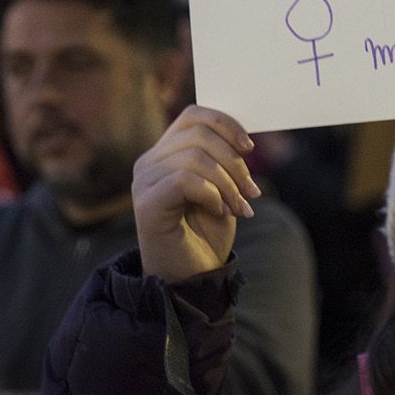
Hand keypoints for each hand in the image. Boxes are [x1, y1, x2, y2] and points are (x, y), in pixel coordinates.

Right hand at [131, 105, 258, 282]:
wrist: (194, 278)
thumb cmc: (207, 235)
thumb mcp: (223, 190)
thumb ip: (224, 161)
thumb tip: (244, 138)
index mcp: (165, 154)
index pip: (193, 116)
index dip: (225, 123)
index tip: (250, 147)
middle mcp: (149, 163)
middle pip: (199, 134)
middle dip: (234, 162)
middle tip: (251, 193)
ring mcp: (144, 182)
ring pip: (195, 157)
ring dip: (228, 183)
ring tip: (241, 208)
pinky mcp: (146, 203)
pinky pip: (185, 180)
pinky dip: (212, 194)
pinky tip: (220, 212)